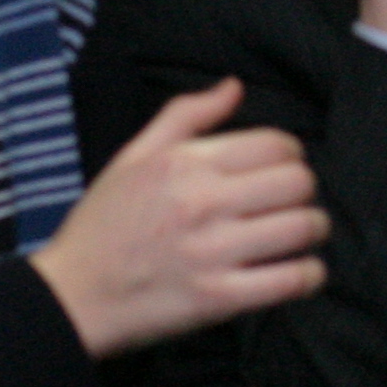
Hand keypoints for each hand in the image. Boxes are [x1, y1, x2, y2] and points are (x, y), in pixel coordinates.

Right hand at [30, 79, 326, 358]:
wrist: (72, 296)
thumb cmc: (103, 224)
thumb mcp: (134, 156)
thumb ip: (186, 115)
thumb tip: (234, 87)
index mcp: (185, 163)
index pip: (274, 145)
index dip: (290, 154)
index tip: (283, 168)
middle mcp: (203, 202)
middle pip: (297, 183)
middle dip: (304, 190)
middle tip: (293, 201)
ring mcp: (212, 252)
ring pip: (301, 228)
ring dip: (314, 229)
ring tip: (303, 233)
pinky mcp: (217, 299)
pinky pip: (289, 281)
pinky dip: (309, 275)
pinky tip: (303, 271)